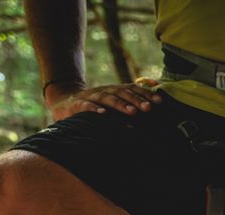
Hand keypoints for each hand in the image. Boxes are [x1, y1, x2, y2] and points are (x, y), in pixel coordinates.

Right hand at [45, 79, 161, 121]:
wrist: (64, 103)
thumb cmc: (96, 108)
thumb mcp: (113, 106)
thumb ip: (130, 107)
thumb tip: (152, 113)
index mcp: (114, 91)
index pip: (132, 90)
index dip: (146, 94)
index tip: (160, 101)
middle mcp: (104, 92)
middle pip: (122, 93)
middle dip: (137, 100)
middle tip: (149, 108)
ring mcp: (91, 97)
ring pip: (107, 98)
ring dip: (121, 105)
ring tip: (132, 112)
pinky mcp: (78, 105)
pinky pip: (87, 107)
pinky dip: (95, 110)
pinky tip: (104, 114)